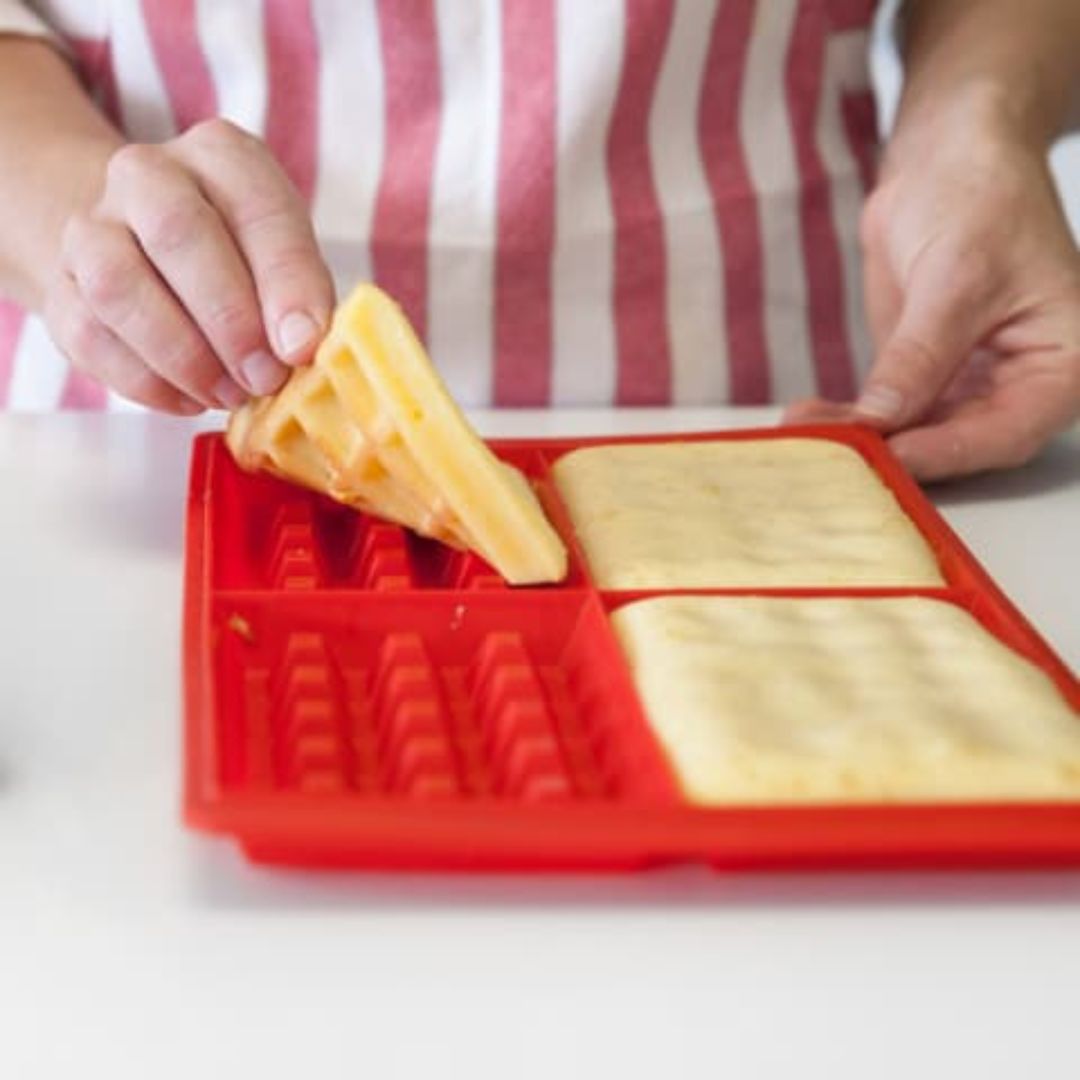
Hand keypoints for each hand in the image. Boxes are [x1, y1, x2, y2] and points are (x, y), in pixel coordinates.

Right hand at [42, 119, 334, 413]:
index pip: (256, 207)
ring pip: (118, 286)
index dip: (284, 283)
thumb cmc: (240, 256)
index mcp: (221, 156)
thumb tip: (302, 344)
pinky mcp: (62, 286)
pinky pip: (89, 335)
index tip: (303, 346)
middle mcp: (147, 175)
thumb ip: (301, 292)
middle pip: (176, 233)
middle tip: (265, 379)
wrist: (146, 249)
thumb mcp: (287, 257)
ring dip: (182, 355)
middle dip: (229, 321)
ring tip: (229, 394)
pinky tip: (189, 399)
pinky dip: (145, 381)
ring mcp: (92, 227)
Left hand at [785, 108, 1079, 480]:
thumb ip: (920, 356)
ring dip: (860, 438)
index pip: (1007, 432)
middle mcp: (1020, 387)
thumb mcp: (956, 278)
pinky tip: (810, 417)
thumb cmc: (983, 198)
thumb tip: (883, 418)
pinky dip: (849, 417)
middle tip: (838, 459)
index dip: (950, 451)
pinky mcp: (922, 378)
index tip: (895, 455)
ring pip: (914, 434)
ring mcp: (968, 386)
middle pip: (957, 443)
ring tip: (808, 434)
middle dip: (893, 450)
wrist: (948, 160)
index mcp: (1064, 365)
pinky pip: (886, 412)